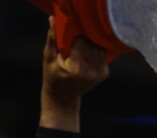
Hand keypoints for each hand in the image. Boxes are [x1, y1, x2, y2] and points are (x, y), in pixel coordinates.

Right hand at [39, 16, 108, 132]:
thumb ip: (53, 39)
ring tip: (78, 50)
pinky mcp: (105, 73)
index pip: (80, 42)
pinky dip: (94, 52)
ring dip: (89, 44)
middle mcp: (92, 71)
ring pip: (98, 47)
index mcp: (78, 68)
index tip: (67, 38)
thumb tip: (53, 19)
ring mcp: (101, 73)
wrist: (64, 97)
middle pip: (90, 43)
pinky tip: (86, 56)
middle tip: (73, 44)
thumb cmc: (53, 76)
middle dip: (82, 40)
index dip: (73, 36)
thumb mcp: (49, 58)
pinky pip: (102, 54)